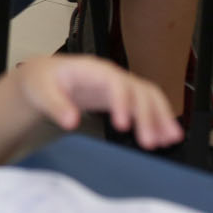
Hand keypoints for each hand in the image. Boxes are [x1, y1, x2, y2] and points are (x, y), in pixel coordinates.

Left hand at [13, 54, 182, 148]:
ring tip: (169, 139)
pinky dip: (158, 119)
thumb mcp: (42, 91)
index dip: (122, 102)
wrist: (44, 77)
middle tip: (149, 142)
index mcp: (91, 70)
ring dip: (160, 117)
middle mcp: (110, 75)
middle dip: (147, 115)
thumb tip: (70, 121)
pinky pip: (146, 105)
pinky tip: (165, 136)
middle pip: (137, 90)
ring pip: (148, 97)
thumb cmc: (43, 81)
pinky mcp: (122, 97)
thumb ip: (55, 105)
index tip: (122, 126)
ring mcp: (119, 85)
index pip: (114, 82)